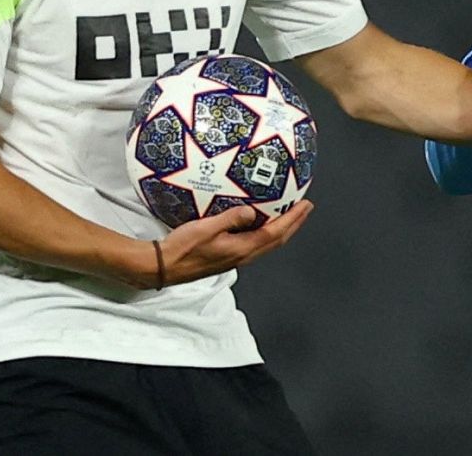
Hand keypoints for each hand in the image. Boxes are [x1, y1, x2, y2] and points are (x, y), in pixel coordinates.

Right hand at [156, 201, 313, 286]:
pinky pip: (255, 244)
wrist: (165, 266)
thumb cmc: (183, 247)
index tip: (306, 205)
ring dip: (282, 229)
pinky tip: (262, 224)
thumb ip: (231, 218)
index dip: (293, 219)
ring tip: (290, 215)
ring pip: (267, 243)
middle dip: (293, 224)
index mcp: (242, 249)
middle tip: (305, 208)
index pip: (275, 233)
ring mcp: (236, 258)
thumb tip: (252, 211)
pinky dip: (266, 232)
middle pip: (276, 240)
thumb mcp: (206, 227)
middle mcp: (243, 256)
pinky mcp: (228, 257)